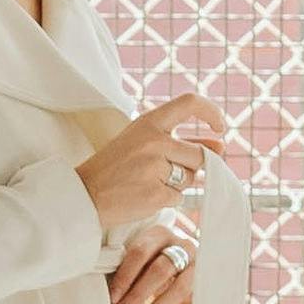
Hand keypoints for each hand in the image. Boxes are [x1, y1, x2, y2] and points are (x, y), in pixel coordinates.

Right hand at [75, 91, 225, 235]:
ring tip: (147, 183)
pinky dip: (166, 200)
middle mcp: (154, 141)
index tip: (219, 128)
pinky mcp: (156, 195)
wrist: (82, 195)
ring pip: (190, 178)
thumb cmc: (113, 168)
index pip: (190, 103)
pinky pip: (179, 198)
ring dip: (177, 184)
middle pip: (199, 154)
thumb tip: (221, 146)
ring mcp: (155, 169)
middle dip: (192, 167)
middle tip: (165, 174)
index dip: (211, 112)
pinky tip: (143, 196)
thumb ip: (181, 142)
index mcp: (148, 122)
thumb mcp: (141, 143)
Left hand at [107, 217, 197, 303]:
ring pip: (180, 286)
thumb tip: (113, 295)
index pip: (140, 253)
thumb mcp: (143, 255)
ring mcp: (198, 263)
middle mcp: (182, 245)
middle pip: (160, 270)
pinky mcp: (207, 281)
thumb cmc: (154, 259)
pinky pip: (197, 299)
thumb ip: (129, 267)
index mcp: (160, 234)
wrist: (185, 257)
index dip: (125, 276)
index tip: (113, 297)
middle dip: (138, 295)